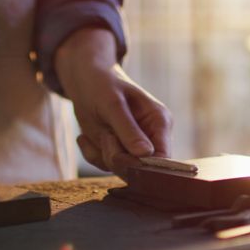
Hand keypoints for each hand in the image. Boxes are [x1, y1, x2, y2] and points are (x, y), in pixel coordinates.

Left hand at [55, 28, 172, 178]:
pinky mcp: (119, 151)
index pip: (164, 157)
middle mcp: (152, 137)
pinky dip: (91, 154)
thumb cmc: (102, 85)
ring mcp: (135, 146)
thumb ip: (128, 130)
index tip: (119, 158)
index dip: (144, 165)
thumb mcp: (113, 105)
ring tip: (97, 130)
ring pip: (122, 169)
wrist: (84, 80)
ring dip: (101, 154)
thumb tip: (145, 154)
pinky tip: (85, 137)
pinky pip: (105, 166)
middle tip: (104, 135)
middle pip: (142, 168)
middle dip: (117, 157)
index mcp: (160, 122)